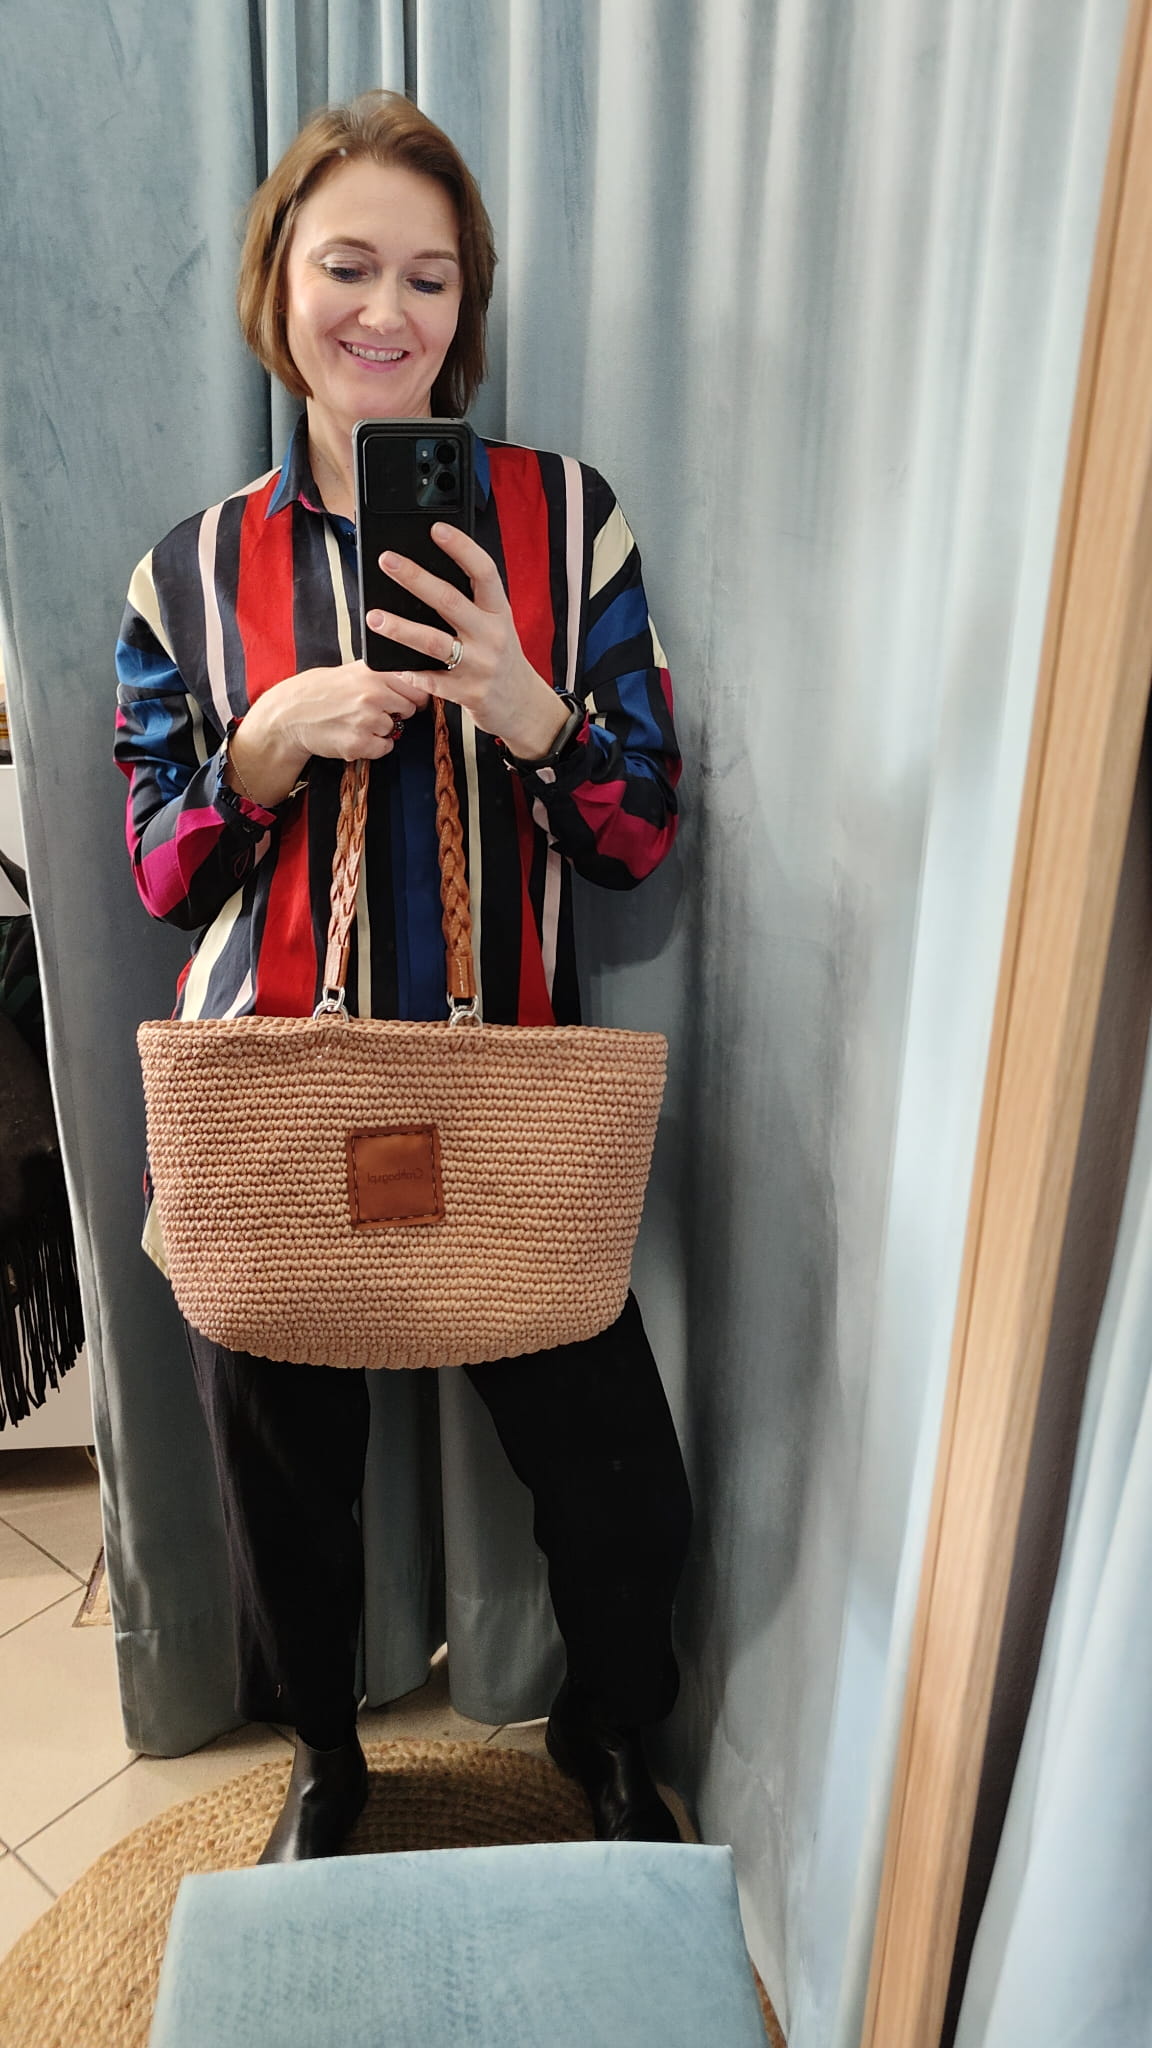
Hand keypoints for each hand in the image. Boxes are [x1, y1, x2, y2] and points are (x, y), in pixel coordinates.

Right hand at [226, 660, 430, 806]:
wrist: (288, 715)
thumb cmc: (316, 692)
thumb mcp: (348, 671)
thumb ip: (378, 674)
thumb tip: (409, 679)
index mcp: (372, 673)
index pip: (416, 685)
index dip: (414, 694)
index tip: (407, 699)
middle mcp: (373, 694)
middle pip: (409, 708)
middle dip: (397, 712)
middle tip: (375, 712)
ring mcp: (367, 720)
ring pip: (394, 729)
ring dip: (381, 730)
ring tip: (356, 723)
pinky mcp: (359, 743)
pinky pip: (383, 748)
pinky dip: (373, 747)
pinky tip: (354, 736)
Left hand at [366, 525, 571, 761]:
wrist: (521, 705)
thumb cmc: (501, 657)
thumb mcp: (496, 625)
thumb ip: (472, 604)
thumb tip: (426, 576)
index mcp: (499, 611)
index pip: (484, 572)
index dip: (462, 548)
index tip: (436, 529)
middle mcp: (491, 635)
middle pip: (449, 600)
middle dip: (415, 578)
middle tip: (387, 561)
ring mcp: (479, 665)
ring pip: (433, 642)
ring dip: (400, 628)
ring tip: (373, 617)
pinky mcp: (467, 692)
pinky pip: (430, 680)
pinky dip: (408, 671)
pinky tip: (390, 663)